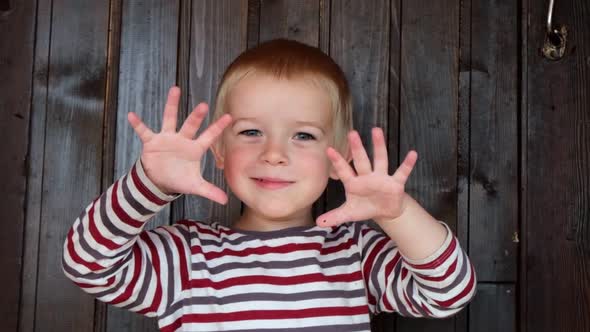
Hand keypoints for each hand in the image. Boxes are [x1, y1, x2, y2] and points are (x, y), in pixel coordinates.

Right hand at [127, 86, 231, 203]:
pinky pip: (144, 131)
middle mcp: (182, 139)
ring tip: (175, 89)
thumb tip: (225, 201)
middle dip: (196, 116)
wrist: (159, 180)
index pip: (209, 136)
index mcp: (195, 149)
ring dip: (172, 105)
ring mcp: (167, 138)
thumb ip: (209, 191)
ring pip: (170, 119)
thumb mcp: (195, 186)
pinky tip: (132, 115)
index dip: (218, 127)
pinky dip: (138, 124)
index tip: (229, 116)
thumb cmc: (180, 179)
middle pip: (190, 125)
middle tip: (204, 105)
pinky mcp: (152, 142)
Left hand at [316, 128, 417, 226]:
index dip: (337, 161)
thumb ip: (335, 216)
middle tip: (352, 133)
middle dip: (357, 148)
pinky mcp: (395, 183)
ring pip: (380, 159)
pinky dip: (407, 164)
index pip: (344, 171)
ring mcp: (381, 178)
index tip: (329, 149)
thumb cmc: (364, 207)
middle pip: (361, 160)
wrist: (384, 211)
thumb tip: (318, 222)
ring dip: (378, 146)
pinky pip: (402, 172)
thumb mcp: (349, 213)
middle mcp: (367, 176)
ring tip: (376, 130)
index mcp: (354, 183)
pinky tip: (413, 154)